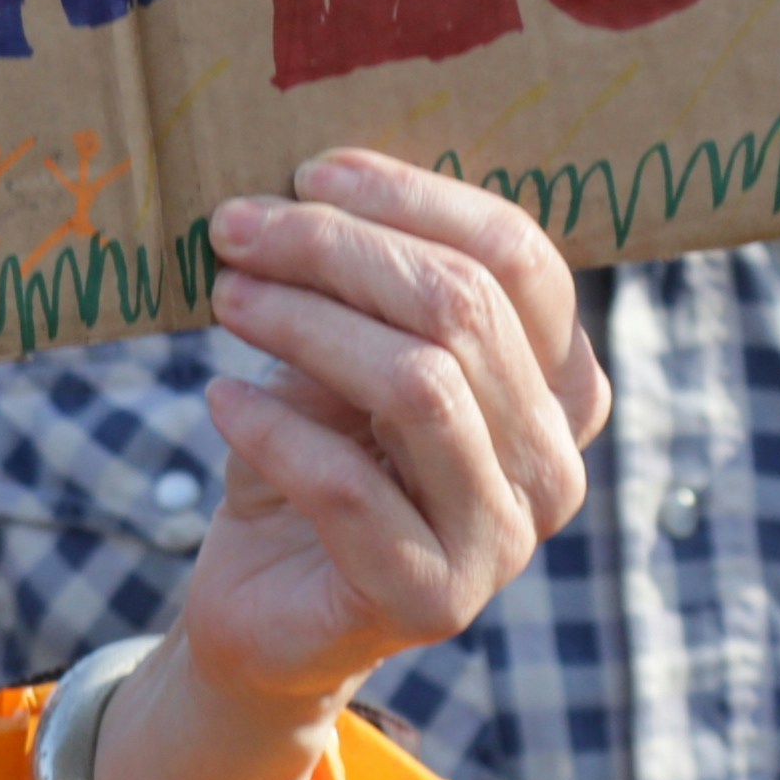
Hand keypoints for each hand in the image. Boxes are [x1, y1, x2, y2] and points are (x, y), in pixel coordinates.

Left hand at [173, 150, 599, 719]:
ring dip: (306, 324)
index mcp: (557, 385)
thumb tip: (313, 184)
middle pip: (463, 311)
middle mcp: (552, 463)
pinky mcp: (433, 599)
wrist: (266, 606)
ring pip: (418, 386)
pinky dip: (273, 427)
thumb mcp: (341, 358)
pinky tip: (222, 398)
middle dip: (337, 250)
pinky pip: (348, 485)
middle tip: (237, 229)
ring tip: (227, 298)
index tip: (310, 173)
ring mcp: (504, 540)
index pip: (519, 259)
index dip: (414, 199)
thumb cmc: (310, 458)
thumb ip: (362, 290)